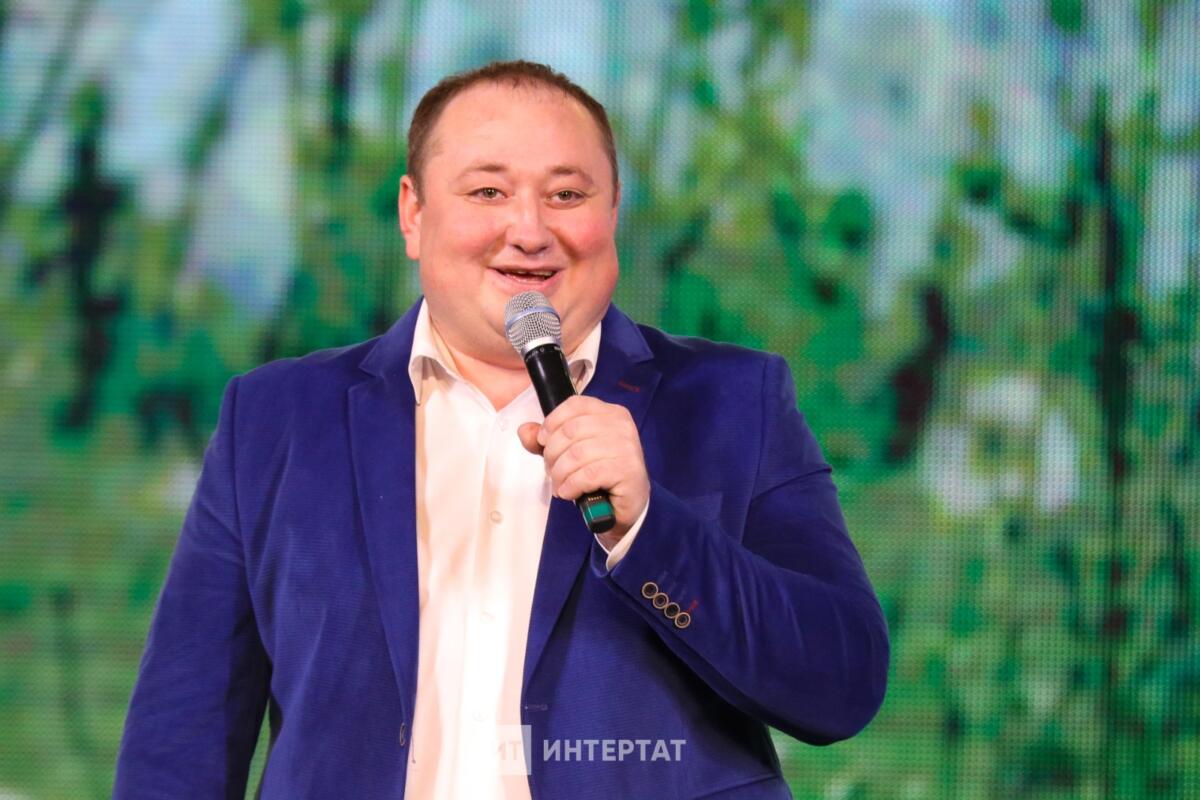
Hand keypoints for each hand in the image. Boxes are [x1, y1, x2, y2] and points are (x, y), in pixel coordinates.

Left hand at [518, 395, 648, 547]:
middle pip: (571, 431)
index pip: (575, 405)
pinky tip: (569, 492)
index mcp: (610, 413)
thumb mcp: (571, 453)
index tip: (543, 442)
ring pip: (576, 454)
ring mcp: (627, 447)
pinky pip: (588, 474)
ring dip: (559, 474)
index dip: (552, 422)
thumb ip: (548, 440)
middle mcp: (621, 426)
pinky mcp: (628, 470)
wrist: (627, 505)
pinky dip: (571, 485)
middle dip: (552, 454)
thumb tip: (525, 431)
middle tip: (552, 471)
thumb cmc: (600, 475)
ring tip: (560, 485)